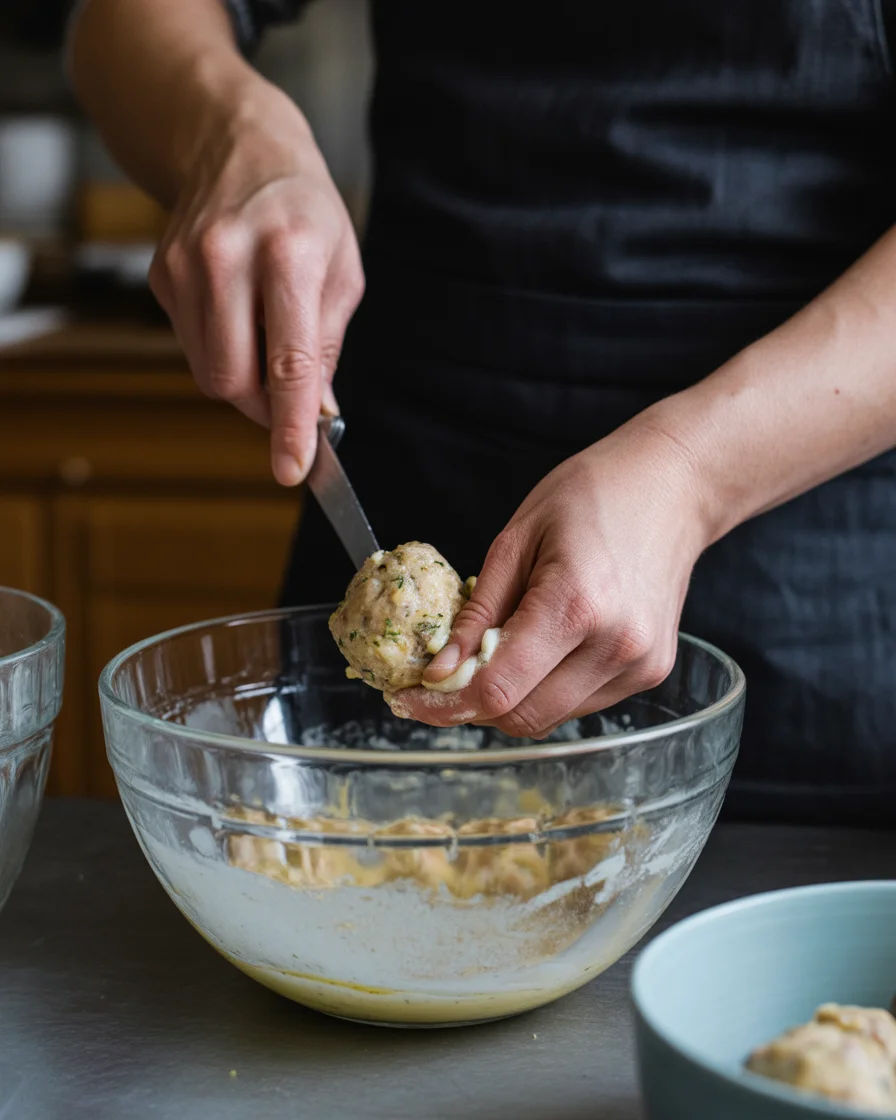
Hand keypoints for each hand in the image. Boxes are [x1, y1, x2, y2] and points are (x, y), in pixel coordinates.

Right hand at [149, 83, 363, 484]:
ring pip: (208, 372)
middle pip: (233, 381)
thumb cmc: (305, 213)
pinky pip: (190, 346)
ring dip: (242, 380)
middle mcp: (228, 258)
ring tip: (265, 334)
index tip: (292, 469)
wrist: (238, 147)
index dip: (291, 425)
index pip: (287, 362)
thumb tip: (317, 413)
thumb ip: (327, 346)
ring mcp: (185, 266)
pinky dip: (221, 349)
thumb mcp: (342, 271)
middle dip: (264, 409)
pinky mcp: (162, 275)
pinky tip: (237, 312)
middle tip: (290, 399)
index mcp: (288, 256)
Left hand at [392, 418, 710, 736]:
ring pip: (551, 717)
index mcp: (576, 605)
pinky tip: (543, 647)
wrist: (674, 486)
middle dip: (473, 707)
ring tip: (499, 650)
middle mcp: (615, 646)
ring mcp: (640, 664)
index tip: (412, 700)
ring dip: (511, 698)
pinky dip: (547, 688)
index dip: (445, 705)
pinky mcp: (652, 672)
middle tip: (445, 679)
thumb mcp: (515, 540)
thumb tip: (439, 671)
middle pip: (523, 717)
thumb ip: (475, 613)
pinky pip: (581, 703)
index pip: (498, 689)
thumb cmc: (593, 495)